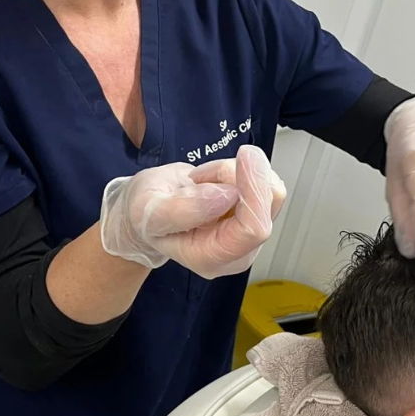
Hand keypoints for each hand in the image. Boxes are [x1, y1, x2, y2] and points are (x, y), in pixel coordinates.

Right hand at [99, 145, 285, 275]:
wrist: (149, 208)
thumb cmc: (146, 213)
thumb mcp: (150, 210)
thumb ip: (183, 208)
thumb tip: (228, 196)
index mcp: (211, 258)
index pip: (253, 230)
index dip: (253, 191)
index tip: (243, 158)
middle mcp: (238, 250)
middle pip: (267, 205)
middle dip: (237, 176)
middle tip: (200, 176)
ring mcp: (249, 231)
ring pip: (268, 188)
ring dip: (235, 172)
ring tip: (201, 181)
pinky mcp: (256, 212)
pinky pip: (264, 181)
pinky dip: (239, 170)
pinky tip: (214, 180)